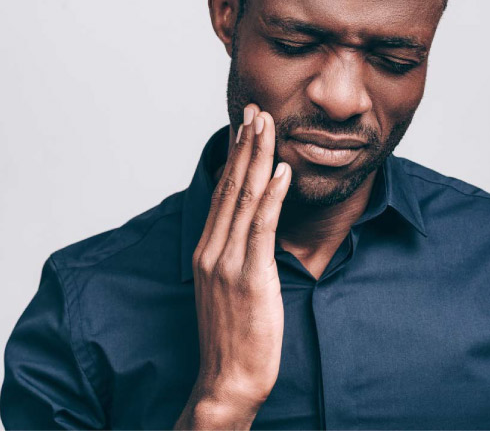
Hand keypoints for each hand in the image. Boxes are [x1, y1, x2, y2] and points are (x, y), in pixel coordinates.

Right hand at [176, 104, 291, 429]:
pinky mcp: (249, 277)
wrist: (227, 380)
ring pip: (244, 198)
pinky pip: (261, 227)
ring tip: (267, 125)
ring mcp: (228, 262)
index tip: (244, 127)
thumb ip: (236, 256)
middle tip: (256, 110)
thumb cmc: (233, 338)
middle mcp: (212, 250)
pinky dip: (272, 195)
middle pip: (230, 186)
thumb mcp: (227, 289)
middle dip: (245, 145)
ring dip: (257, 158)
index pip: (221, 192)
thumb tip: (254, 229)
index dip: (234, 157)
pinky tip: (282, 171)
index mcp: (207, 251)